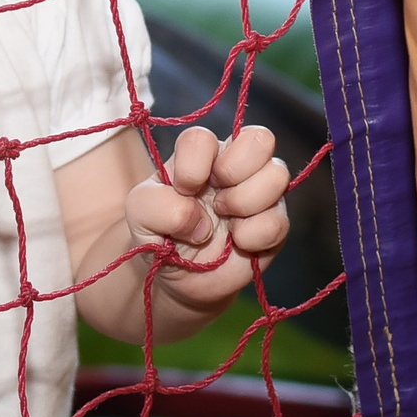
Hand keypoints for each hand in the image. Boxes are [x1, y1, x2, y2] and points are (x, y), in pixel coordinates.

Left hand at [123, 125, 291, 316]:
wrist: (181, 279)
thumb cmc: (161, 235)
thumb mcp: (139, 215)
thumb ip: (156, 204)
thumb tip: (199, 219)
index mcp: (200, 155)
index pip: (203, 138)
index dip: (193, 165)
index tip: (182, 190)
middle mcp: (235, 165)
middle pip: (260, 138)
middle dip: (234, 171)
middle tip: (216, 200)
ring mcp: (260, 192)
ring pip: (277, 174)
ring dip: (245, 203)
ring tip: (227, 222)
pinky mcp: (275, 223)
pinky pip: (278, 221)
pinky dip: (253, 236)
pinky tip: (239, 243)